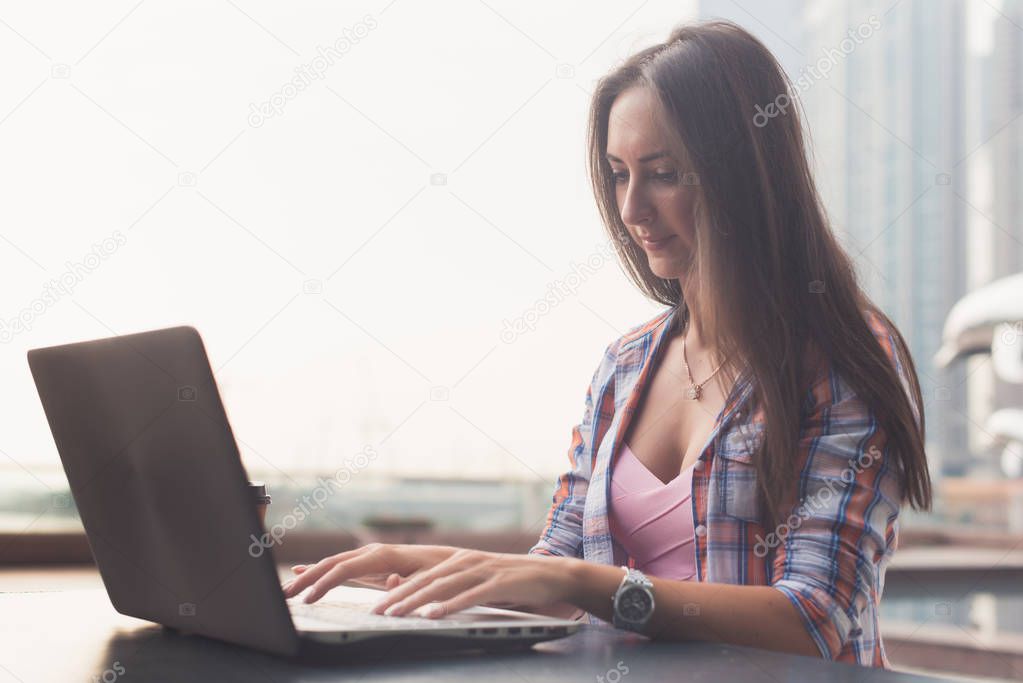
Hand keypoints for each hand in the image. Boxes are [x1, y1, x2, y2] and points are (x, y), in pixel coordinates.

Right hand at [282, 543, 458, 602]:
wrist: (452, 563)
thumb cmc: (441, 573)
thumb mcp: (428, 581)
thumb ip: (407, 584)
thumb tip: (389, 582)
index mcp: (383, 555)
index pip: (344, 568)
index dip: (324, 584)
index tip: (307, 599)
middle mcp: (373, 552)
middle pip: (332, 563)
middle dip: (307, 578)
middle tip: (285, 594)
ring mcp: (370, 557)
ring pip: (332, 564)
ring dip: (309, 575)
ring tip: (288, 588)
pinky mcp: (370, 564)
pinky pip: (339, 566)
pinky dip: (320, 570)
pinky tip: (301, 571)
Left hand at [367, 548, 577, 618]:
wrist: (552, 574)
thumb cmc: (513, 583)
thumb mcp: (479, 582)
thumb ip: (456, 589)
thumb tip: (428, 605)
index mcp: (459, 561)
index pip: (421, 577)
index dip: (397, 590)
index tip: (375, 605)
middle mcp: (466, 562)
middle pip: (425, 581)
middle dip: (398, 596)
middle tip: (376, 612)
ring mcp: (482, 571)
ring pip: (442, 587)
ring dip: (416, 601)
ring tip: (395, 614)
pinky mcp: (499, 583)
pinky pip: (469, 596)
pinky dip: (449, 605)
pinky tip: (434, 615)